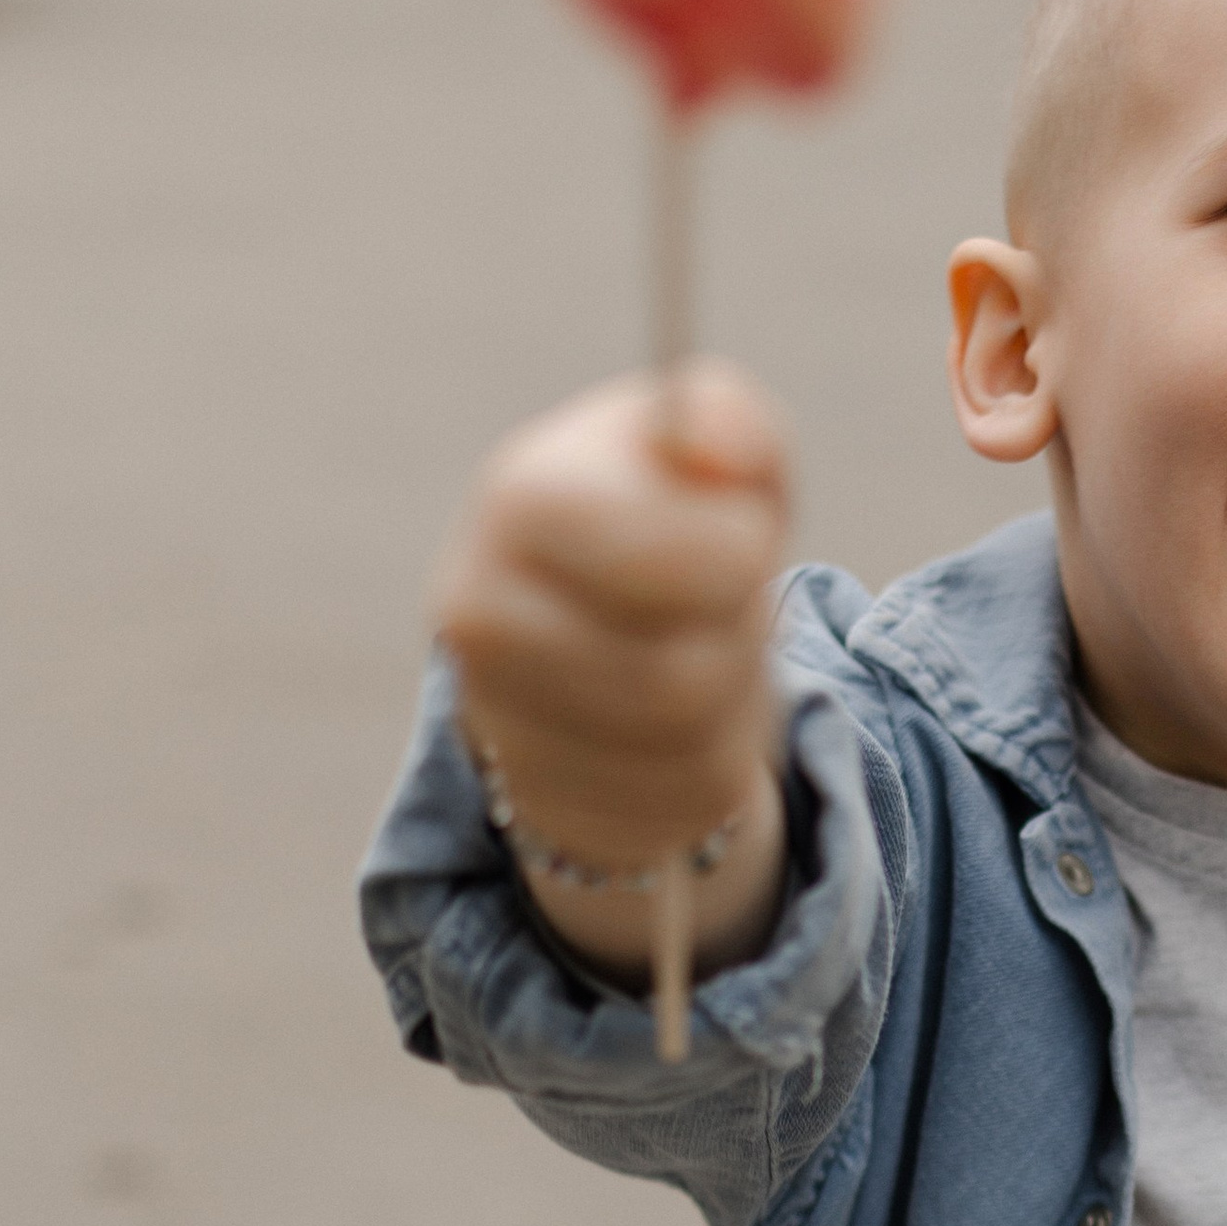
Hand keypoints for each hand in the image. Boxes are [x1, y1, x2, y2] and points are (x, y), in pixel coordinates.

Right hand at [435, 363, 792, 984]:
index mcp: (519, 500)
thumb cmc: (660, 519)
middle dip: (738, 636)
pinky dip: (715, 758)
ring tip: (704, 648)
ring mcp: (502, 722)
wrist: (584, 625)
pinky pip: (681, 800)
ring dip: (733, 695)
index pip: (655, 558)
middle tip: (724, 600)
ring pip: (686, 744)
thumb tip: (719, 450)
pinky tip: (684, 718)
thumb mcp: (703, 454)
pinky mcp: (547, 799)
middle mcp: (481, 618)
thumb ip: (730, 424)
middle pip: (679, 677)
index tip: (745, 537)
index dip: (738, 555)